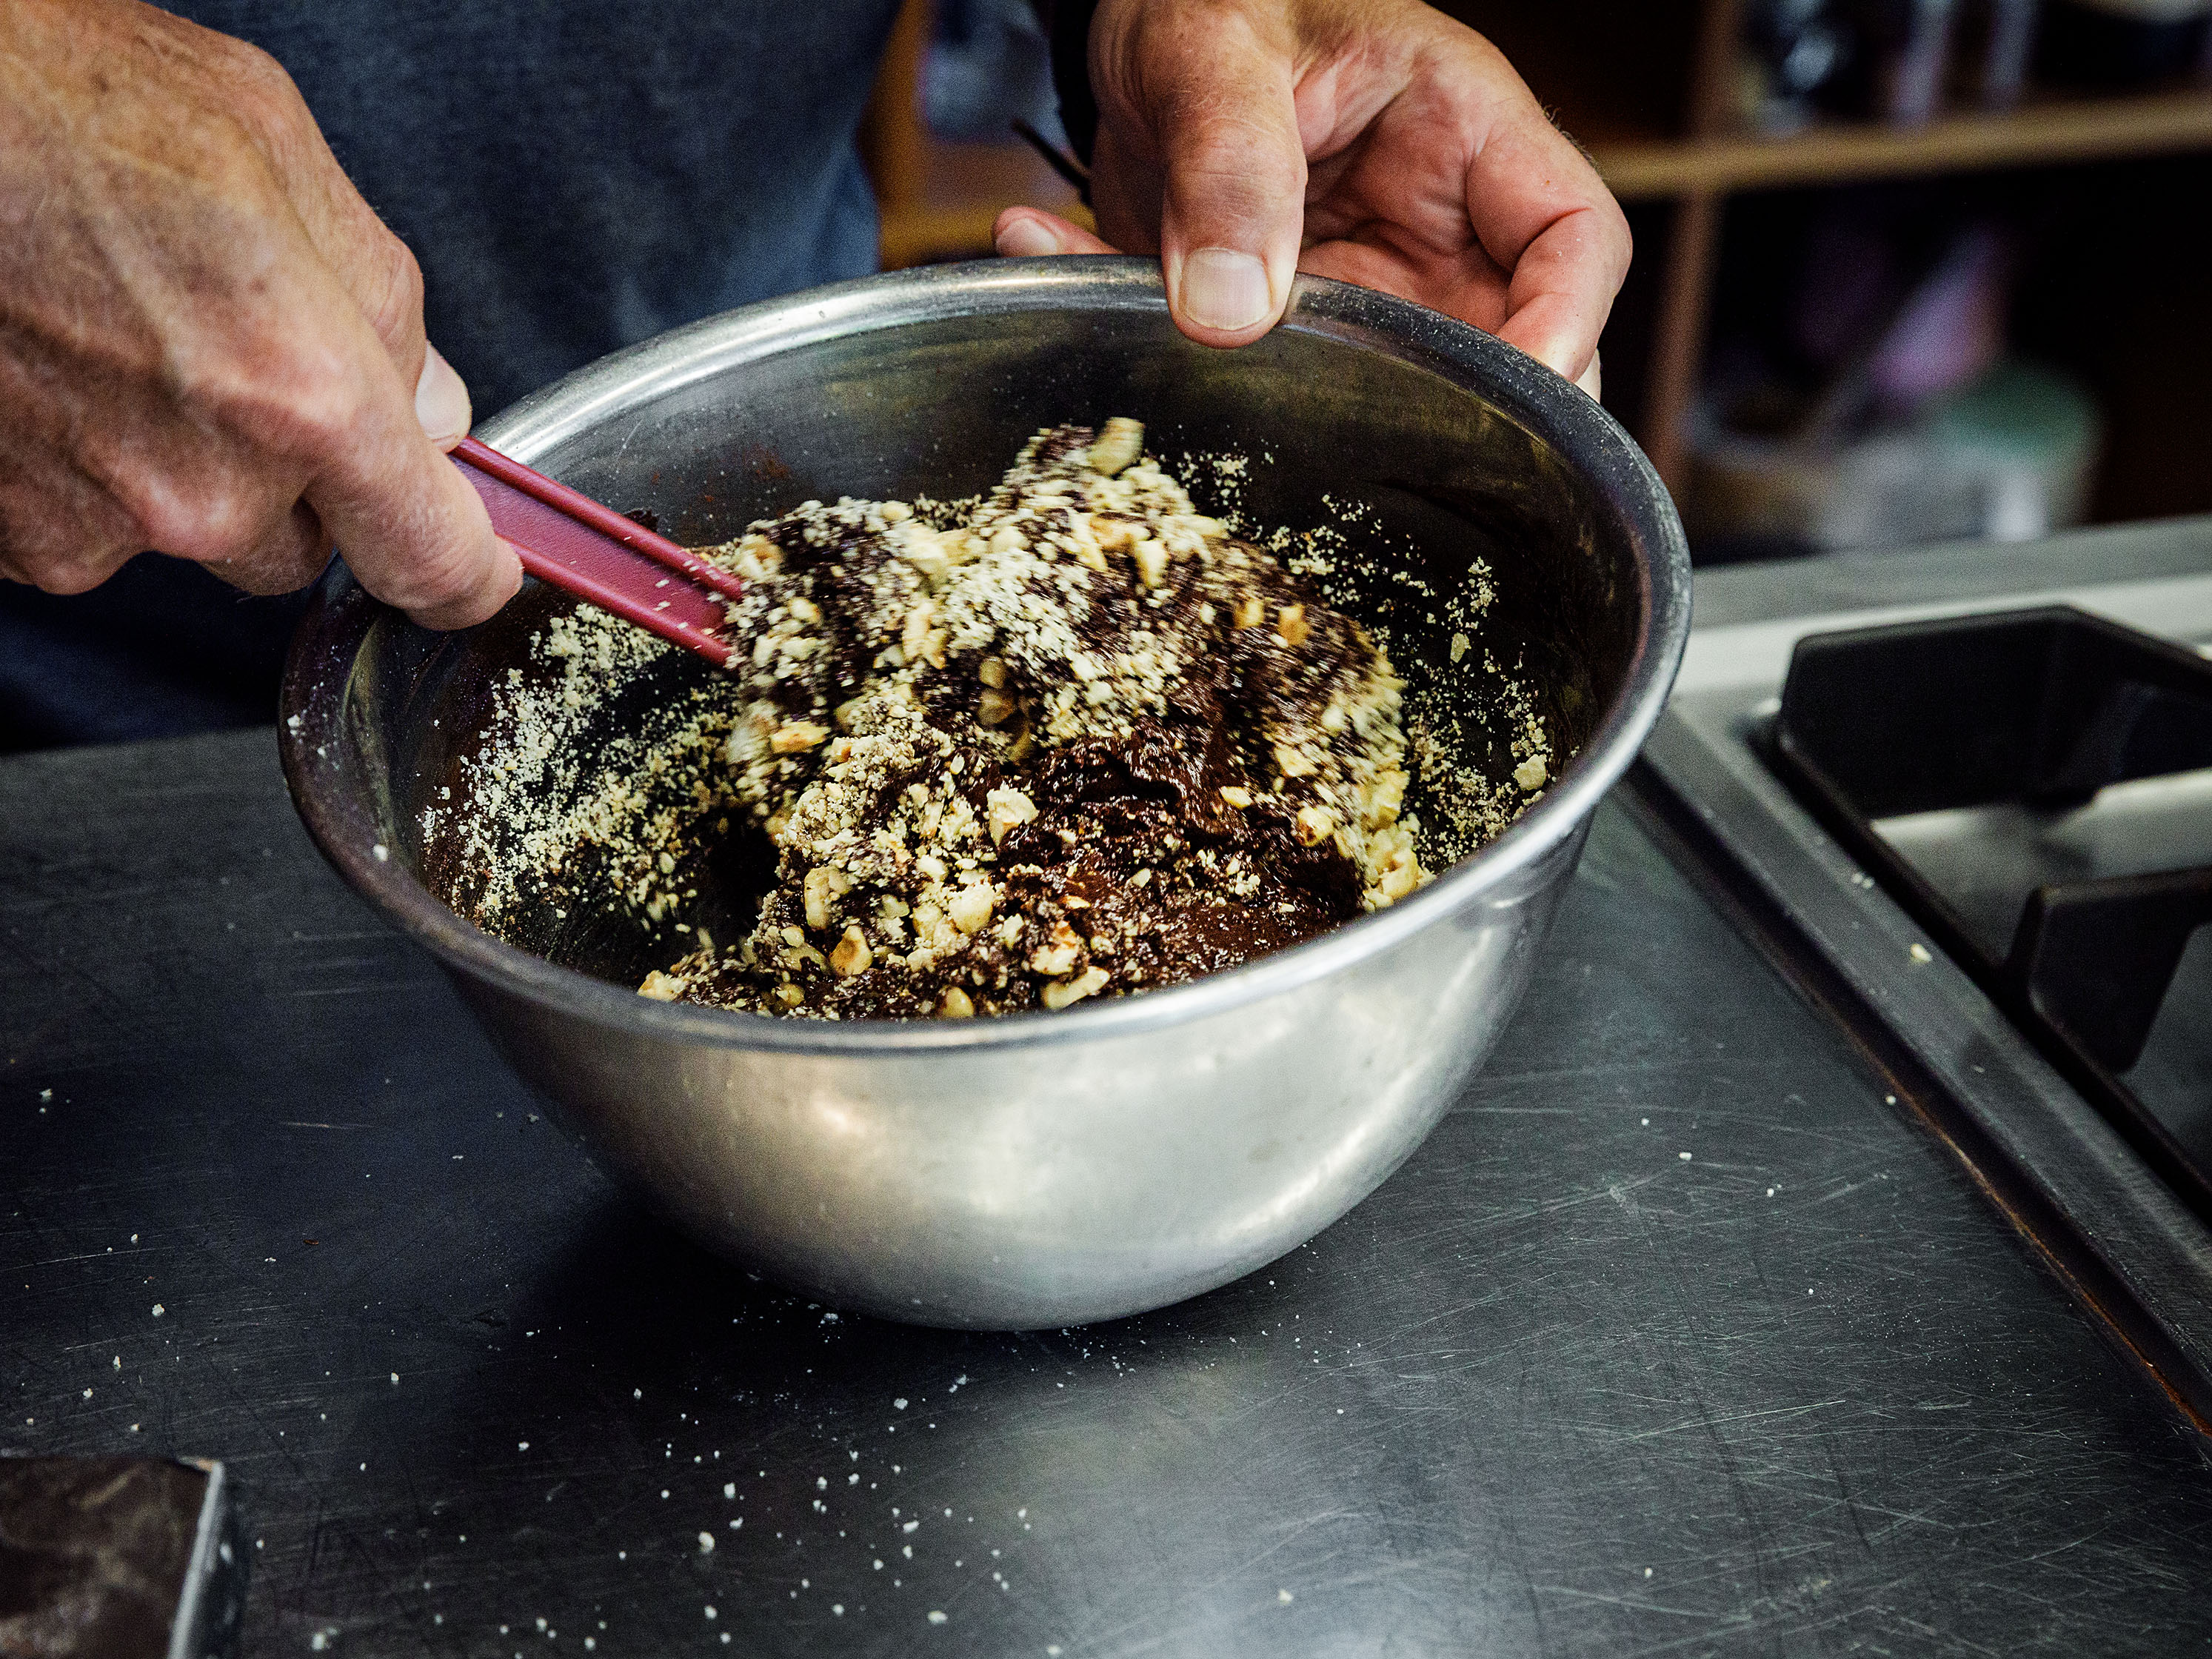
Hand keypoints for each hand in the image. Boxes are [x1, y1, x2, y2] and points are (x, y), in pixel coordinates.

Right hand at [0, 0, 517, 626]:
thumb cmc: (62, 105)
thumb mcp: (278, 157)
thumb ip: (382, 305)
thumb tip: (430, 405)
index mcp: (302, 403)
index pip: (430, 558)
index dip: (467, 573)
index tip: (479, 571)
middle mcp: (201, 493)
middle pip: (300, 545)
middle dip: (291, 473)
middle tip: (226, 356)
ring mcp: (94, 526)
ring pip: (188, 532)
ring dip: (178, 463)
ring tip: (118, 335)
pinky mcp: (11, 538)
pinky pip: (89, 524)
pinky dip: (86, 465)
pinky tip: (58, 362)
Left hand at [995, 0, 1627, 393]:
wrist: (1134, 24)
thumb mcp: (1210, 49)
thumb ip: (1226, 164)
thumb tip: (1231, 310)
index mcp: (1463, 130)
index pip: (1574, 238)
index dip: (1567, 327)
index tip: (1507, 397)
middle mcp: (1433, 225)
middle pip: (1508, 351)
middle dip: (1448, 422)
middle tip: (1356, 451)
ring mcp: (1365, 288)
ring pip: (1389, 397)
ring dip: (1287, 411)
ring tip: (1180, 360)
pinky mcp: (1288, 329)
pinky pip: (1265, 384)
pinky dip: (1161, 363)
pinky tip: (1053, 263)